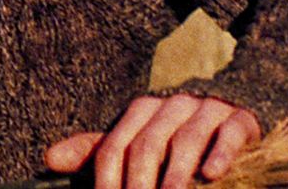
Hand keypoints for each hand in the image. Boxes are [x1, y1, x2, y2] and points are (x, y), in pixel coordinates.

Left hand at [45, 94, 260, 188]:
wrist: (227, 109)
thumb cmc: (170, 135)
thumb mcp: (132, 140)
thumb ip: (94, 151)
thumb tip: (48, 159)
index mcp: (140, 110)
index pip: (115, 145)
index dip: (106, 178)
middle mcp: (170, 106)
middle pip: (148, 145)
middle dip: (139, 181)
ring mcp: (206, 110)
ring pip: (186, 140)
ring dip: (177, 173)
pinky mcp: (239, 119)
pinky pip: (228, 134)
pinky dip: (220, 154)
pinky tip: (213, 175)